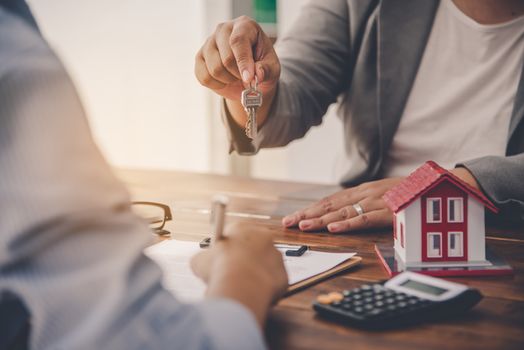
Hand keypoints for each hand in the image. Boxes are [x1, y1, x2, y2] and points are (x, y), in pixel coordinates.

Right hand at [190, 222, 287, 326]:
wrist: (242, 285)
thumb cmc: (219, 269)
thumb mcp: (199, 260)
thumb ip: (203, 258)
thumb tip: (201, 262)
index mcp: (242, 228)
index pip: (234, 235)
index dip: (226, 249)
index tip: (220, 260)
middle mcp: (263, 237)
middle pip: (252, 248)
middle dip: (243, 260)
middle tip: (230, 274)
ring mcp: (276, 256)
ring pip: (264, 266)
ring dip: (254, 274)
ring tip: (241, 288)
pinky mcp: (284, 275)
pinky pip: (272, 282)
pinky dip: (263, 289)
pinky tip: (251, 295)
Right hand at [194, 16, 279, 126]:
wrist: (249, 75)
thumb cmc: (262, 66)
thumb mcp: (273, 68)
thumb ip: (267, 70)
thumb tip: (257, 74)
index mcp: (244, 25)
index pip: (238, 41)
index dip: (243, 62)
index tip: (249, 78)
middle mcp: (223, 29)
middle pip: (226, 59)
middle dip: (238, 74)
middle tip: (247, 76)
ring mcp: (208, 42)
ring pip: (215, 70)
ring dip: (229, 80)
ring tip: (236, 75)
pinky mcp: (199, 57)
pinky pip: (204, 78)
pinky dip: (217, 85)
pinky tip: (225, 79)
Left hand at [282, 178, 404, 232]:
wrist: (436, 185)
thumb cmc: (407, 193)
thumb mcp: (381, 196)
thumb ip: (362, 203)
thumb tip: (341, 214)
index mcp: (361, 191)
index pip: (329, 201)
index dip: (309, 209)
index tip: (292, 218)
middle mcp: (365, 193)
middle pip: (330, 205)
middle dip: (307, 214)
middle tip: (287, 223)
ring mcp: (376, 201)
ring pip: (343, 211)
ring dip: (321, 219)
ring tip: (303, 226)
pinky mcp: (389, 211)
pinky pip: (366, 218)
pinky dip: (349, 223)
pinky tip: (333, 228)